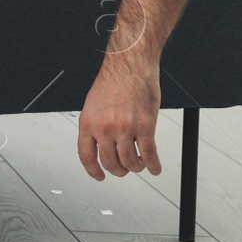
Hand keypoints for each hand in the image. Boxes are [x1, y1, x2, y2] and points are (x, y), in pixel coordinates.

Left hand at [78, 64, 161, 179]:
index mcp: (88, 123)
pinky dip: (153, 165)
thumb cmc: (113, 81)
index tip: (99, 176)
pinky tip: (154, 167)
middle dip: (118, 170)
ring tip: (139, 165)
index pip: (86, 155)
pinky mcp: (145, 127)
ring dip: (136, 167)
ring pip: (130, 162)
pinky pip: (149, 154)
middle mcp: (104, 128)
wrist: (129, 65)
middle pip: (110, 162)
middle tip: (124, 169)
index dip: (93, 170)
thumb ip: (95, 125)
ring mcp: (125, 129)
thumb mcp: (93, 105)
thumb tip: (99, 145)